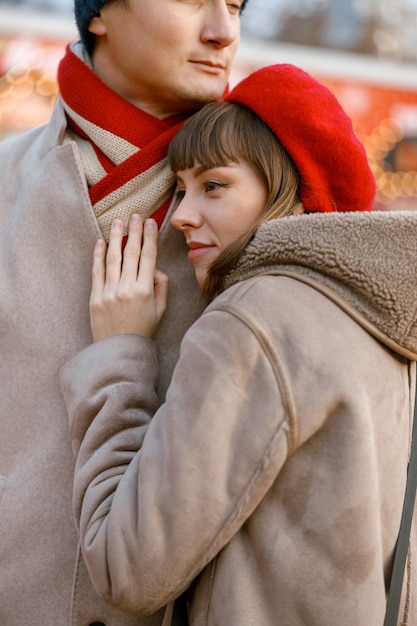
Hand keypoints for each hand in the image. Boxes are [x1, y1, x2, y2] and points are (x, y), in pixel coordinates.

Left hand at [89, 214, 168, 340]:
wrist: (118, 351)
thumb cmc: (143, 330)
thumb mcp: (160, 311)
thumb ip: (161, 287)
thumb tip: (156, 268)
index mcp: (146, 291)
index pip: (149, 257)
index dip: (149, 237)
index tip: (150, 222)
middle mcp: (127, 289)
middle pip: (131, 253)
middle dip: (133, 232)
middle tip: (135, 215)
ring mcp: (109, 293)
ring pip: (112, 259)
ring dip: (115, 238)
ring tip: (117, 222)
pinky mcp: (95, 298)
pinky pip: (97, 272)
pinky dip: (98, 255)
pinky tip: (100, 242)